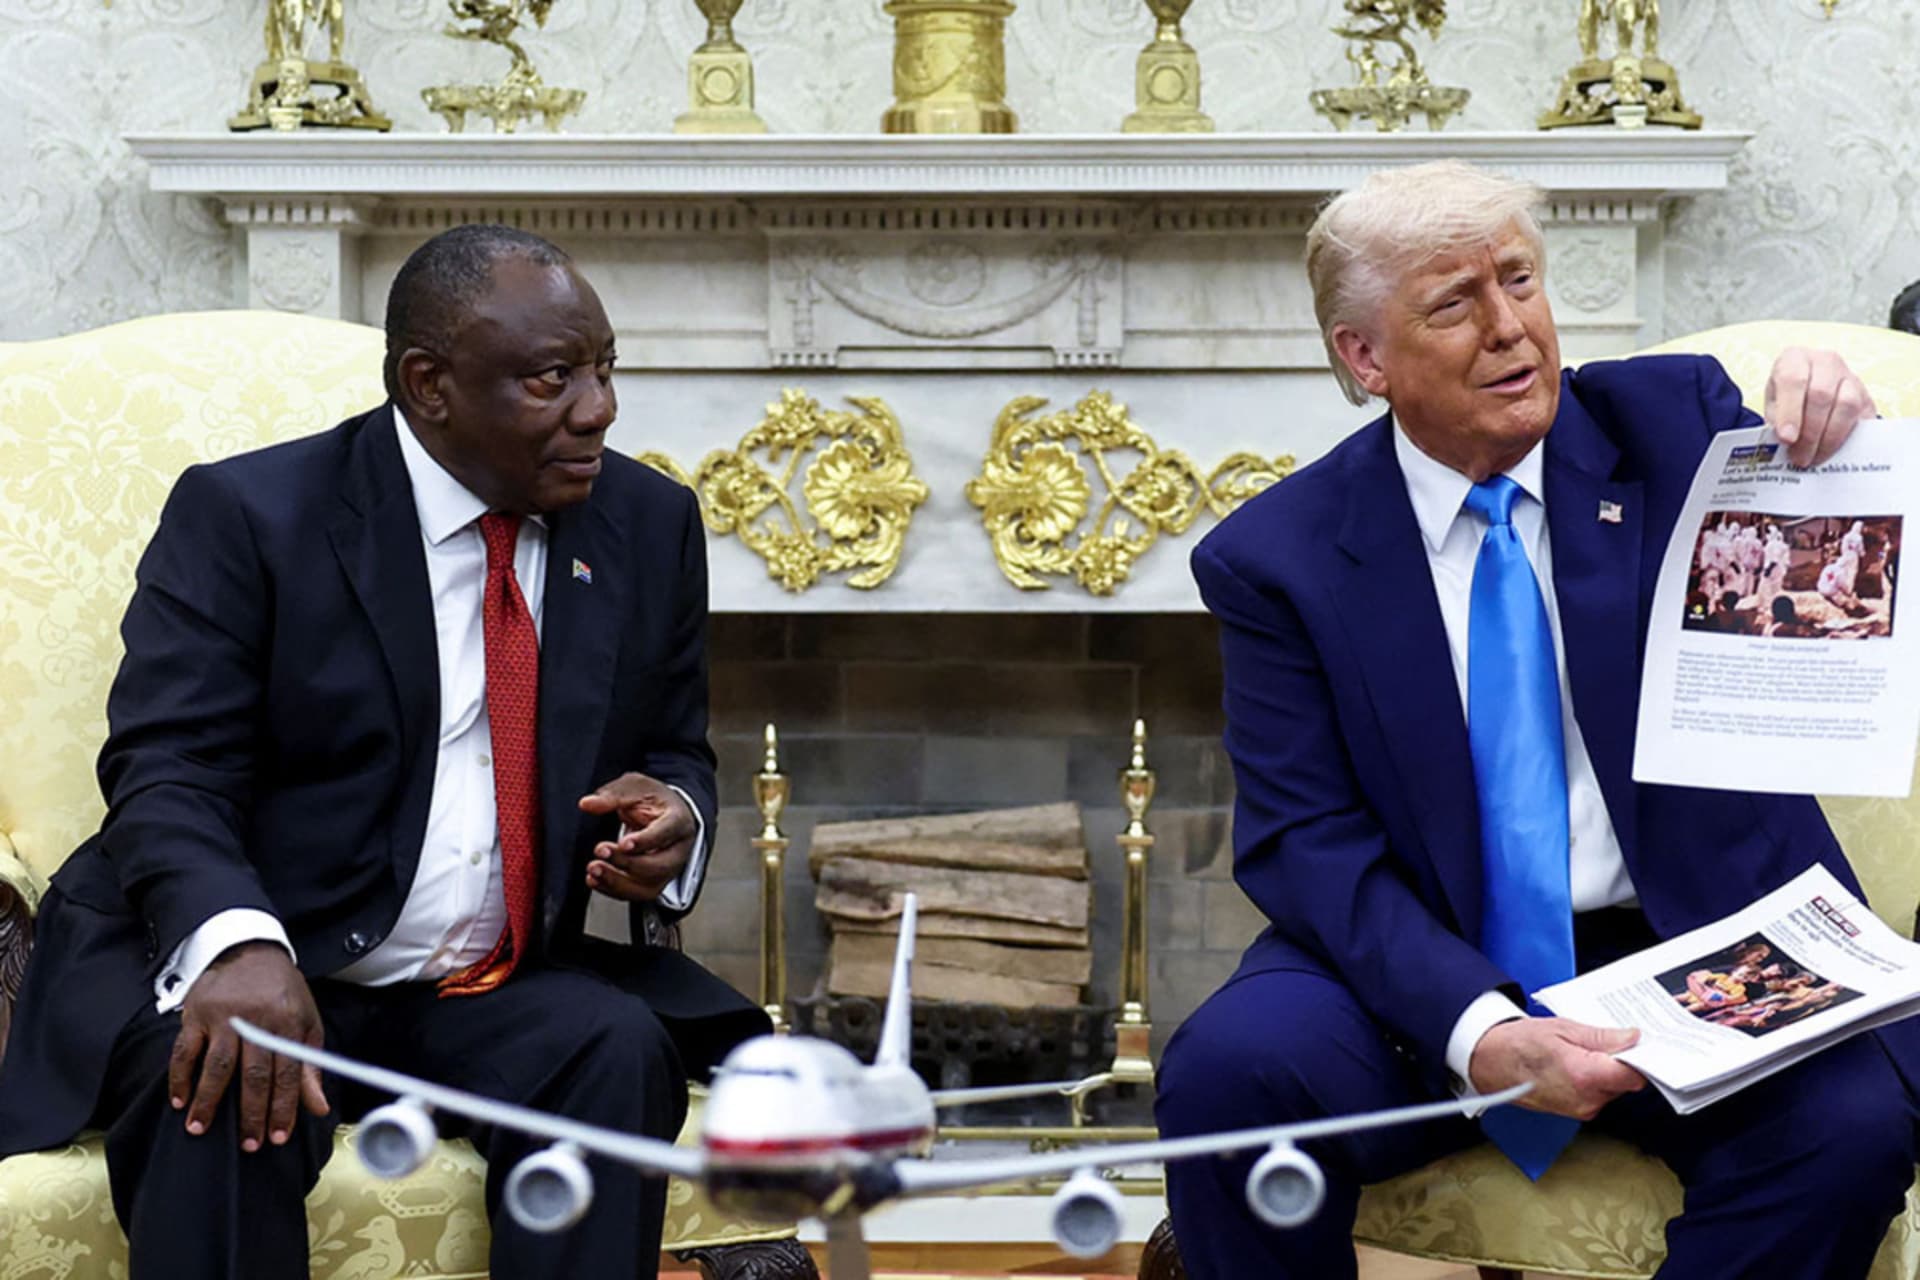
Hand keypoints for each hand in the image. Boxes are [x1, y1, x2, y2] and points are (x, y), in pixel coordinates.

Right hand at [170, 941, 326, 1149]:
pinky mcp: (196, 1014)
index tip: (278, 1137)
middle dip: (252, 1113)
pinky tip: (180, 1101)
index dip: (284, 1107)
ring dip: (208, 1101)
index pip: (288, 1073)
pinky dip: (180, 1077)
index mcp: (288, 1023)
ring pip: (217, 1066)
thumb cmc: (283, 992)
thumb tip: (318, 1108)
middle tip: (248, 1145)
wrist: (250, 949)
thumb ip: (310, 1066)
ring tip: (200, 1129)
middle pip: (254, 1074)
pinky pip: (185, 1051)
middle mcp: (257, 1021)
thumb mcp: (306, 1022)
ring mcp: (224, 1018)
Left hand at [577, 772, 695, 902]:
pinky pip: (636, 894)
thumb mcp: (635, 787)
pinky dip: (613, 890)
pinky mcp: (654, 882)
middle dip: (628, 863)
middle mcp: (678, 850)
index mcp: (678, 821)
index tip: (623, 843)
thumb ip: (612, 795)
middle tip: (601, 851)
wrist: (664, 814)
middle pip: (659, 866)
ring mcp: (668, 870)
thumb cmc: (653, 800)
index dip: (646, 841)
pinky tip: (595, 880)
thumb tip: (587, 804)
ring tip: (593, 870)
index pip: (667, 833)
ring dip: (617, 882)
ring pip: (648, 887)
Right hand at [1467, 1016, 1645, 1120]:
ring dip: (1607, 1072)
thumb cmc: (1518, 1044)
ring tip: (1582, 1052)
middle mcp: (1587, 1100)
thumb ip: (1602, 1037)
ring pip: (1613, 1089)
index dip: (1641, 1058)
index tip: (1641, 1045)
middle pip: (1626, 1082)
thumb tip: (1632, 1039)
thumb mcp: (1563, 1028)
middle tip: (1605, 1041)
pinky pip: (1599, 1096)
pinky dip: (1595, 1081)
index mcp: (1585, 1076)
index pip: (1635, 1075)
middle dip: (1621, 1062)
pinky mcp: (1577, 1113)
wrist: (1489, 1063)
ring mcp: (1582, 1110)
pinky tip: (1576, 1065)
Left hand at [1765, 346, 1877, 467]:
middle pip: (1821, 395)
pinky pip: (1863, 417)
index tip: (1786, 439)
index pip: (1794, 380)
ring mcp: (1850, 376)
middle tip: (1800, 458)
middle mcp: (1825, 362)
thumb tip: (1787, 442)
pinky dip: (1849, 437)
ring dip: (1830, 438)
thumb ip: (1777, 419)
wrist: (1810, 388)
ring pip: (1846, 405)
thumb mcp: (1773, 403)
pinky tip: (1835, 452)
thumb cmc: (1787, 396)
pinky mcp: (1866, 395)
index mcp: (1795, 359)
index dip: (1790, 411)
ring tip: (1814, 458)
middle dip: (1810, 433)